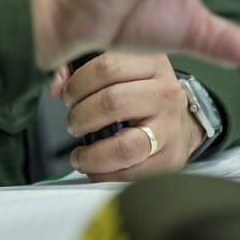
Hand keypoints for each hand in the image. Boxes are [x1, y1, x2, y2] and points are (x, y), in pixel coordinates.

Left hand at [51, 53, 201, 180]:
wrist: (183, 123)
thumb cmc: (142, 95)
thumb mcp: (122, 71)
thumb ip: (82, 72)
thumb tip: (56, 86)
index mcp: (152, 63)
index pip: (107, 66)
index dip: (78, 84)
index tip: (68, 97)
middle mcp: (166, 93)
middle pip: (111, 102)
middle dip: (81, 117)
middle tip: (73, 125)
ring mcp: (171, 128)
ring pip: (124, 146)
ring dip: (92, 155)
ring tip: (80, 156)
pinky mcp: (171, 160)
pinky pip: (131, 174)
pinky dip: (104, 175)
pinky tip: (94, 169)